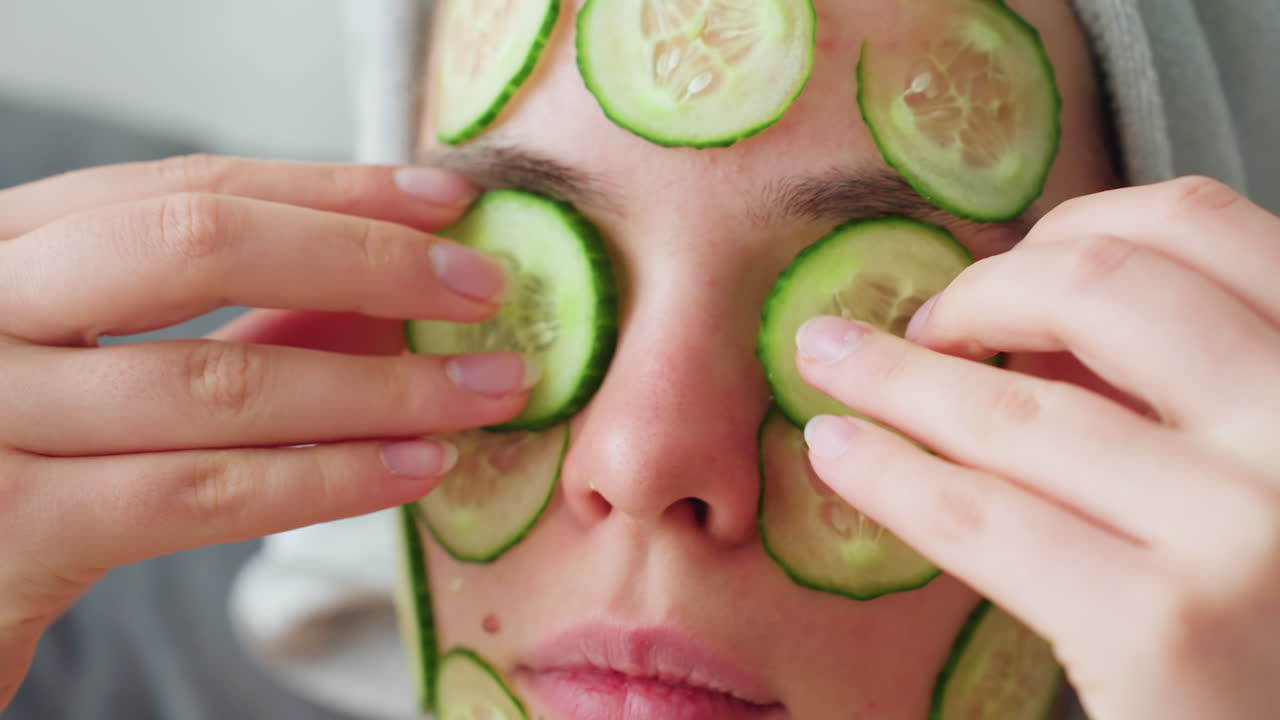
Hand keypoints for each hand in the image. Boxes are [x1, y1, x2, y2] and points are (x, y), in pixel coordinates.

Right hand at [0, 155, 531, 706]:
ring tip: (483, 389)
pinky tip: (413, 468)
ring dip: (379, 388)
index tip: (443, 201)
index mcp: (6, 250)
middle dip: (363, 260)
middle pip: (196, 244)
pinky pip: (204, 494)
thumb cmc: (23, 458)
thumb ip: (217, 331)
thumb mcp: (99, 366)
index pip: (186, 186)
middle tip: (484, 287)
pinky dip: (327, 479)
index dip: (329, 191)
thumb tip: (382, 300)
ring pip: (221, 381)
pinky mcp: (13, 533)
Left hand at [794, 176, 1279, 719]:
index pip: (1200, 223)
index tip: (1005, 273)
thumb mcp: (1265, 463)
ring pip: (1016, 407)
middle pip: (1102, 287)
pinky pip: (981, 516)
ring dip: (893, 374)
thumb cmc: (1273, 617)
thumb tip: (1026, 332)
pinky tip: (837, 451)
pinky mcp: (1165, 627)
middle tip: (924, 326)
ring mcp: (1250, 527)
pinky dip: (887, 473)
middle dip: (980, 291)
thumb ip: (1182, 387)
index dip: (1076, 228)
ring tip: (830, 362)